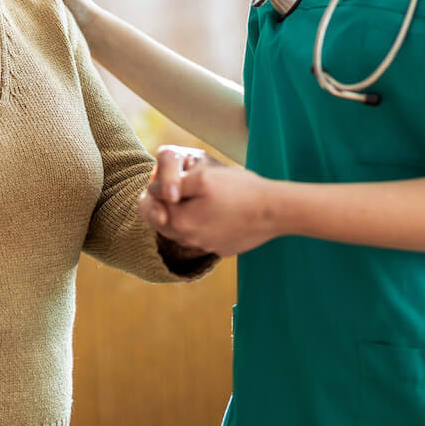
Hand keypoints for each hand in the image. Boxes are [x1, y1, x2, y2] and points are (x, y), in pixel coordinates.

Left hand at [137, 146, 280, 257]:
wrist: (275, 211)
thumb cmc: (238, 190)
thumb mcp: (200, 177)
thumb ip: (170, 184)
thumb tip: (153, 190)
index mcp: (179, 223)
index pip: (149, 207)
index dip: (154, 190)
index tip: (165, 178)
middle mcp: (190, 240)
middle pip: (164, 222)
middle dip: (166, 205)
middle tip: (177, 186)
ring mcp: (208, 247)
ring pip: (184, 230)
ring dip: (185, 215)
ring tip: (198, 197)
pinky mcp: (223, 248)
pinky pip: (205, 235)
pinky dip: (205, 224)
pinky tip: (218, 210)